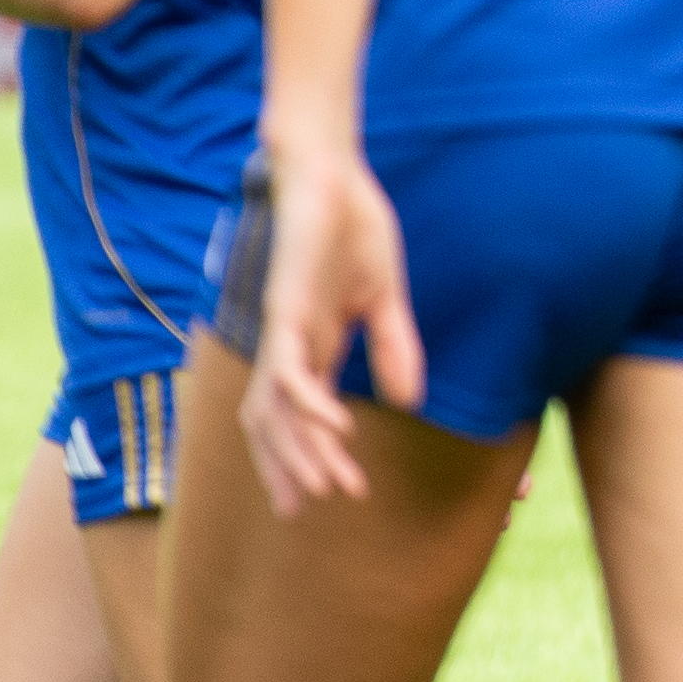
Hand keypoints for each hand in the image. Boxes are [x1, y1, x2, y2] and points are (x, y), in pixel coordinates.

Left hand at [237, 128, 419, 512]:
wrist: (329, 173)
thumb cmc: (352, 226)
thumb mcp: (384, 297)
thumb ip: (393, 348)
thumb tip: (407, 401)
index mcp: (310, 345)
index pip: (299, 416)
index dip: (311, 456)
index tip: (337, 494)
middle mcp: (286, 346)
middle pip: (275, 425)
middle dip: (294, 469)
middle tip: (315, 509)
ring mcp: (281, 330)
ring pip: (275, 409)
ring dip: (298, 451)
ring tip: (325, 485)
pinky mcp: (285, 309)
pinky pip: (291, 370)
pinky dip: (308, 405)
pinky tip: (337, 426)